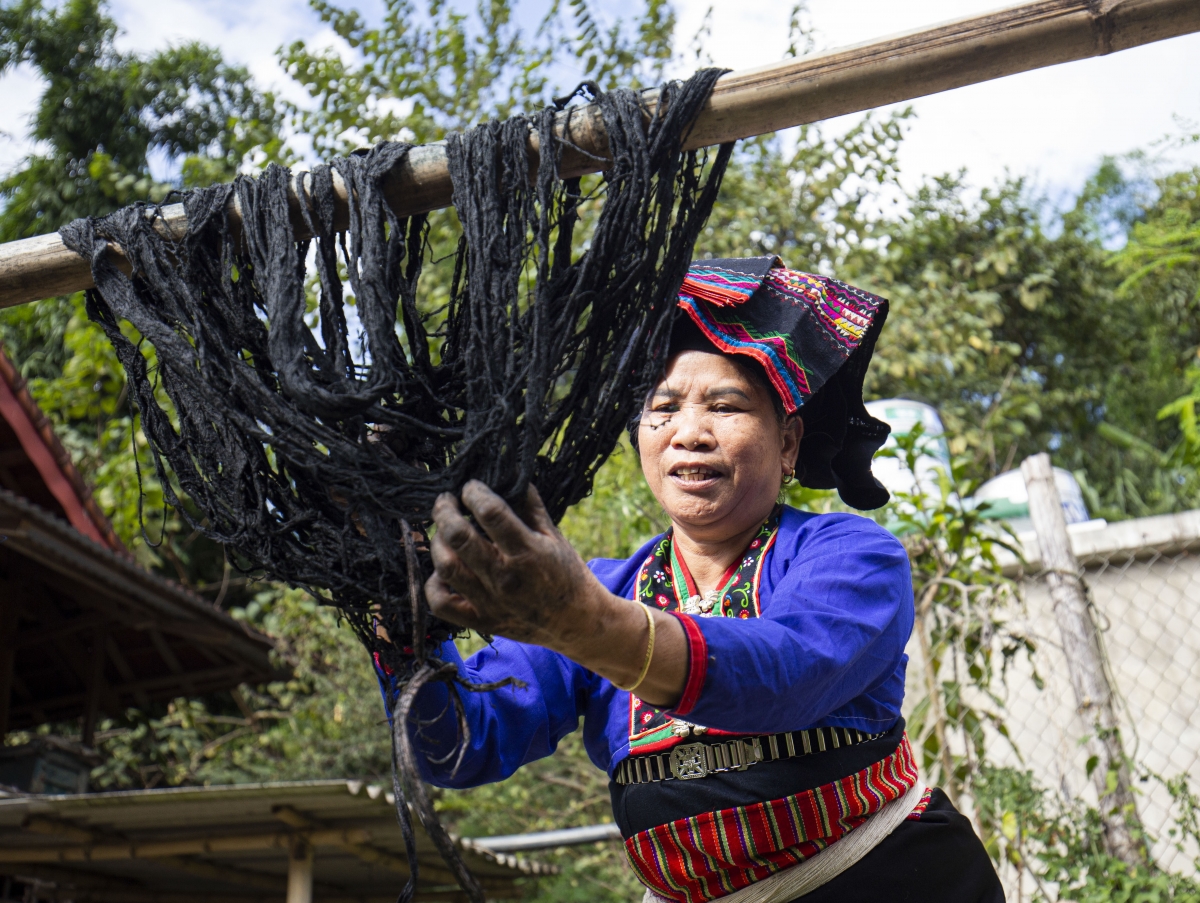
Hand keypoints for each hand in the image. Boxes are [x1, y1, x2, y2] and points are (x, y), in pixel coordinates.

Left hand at [425, 480, 688, 706]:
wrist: (577, 623)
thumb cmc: (568, 576)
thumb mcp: (555, 537)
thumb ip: (532, 508)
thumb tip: (513, 479)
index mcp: (528, 552)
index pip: (490, 513)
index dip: (474, 493)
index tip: (471, 487)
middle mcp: (505, 577)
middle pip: (459, 537)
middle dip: (445, 511)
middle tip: (446, 501)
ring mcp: (490, 601)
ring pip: (446, 567)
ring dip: (438, 542)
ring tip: (444, 532)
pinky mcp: (481, 621)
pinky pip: (441, 604)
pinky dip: (435, 583)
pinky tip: (443, 570)